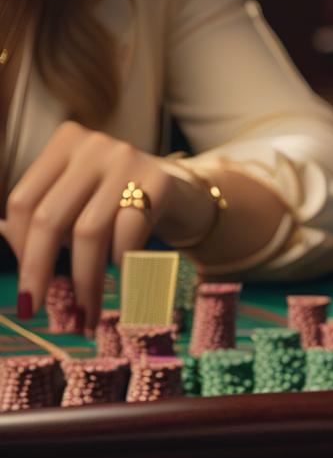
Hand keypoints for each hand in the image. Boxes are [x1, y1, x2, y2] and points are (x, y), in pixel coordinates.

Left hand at [0, 121, 213, 329]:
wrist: (187, 194)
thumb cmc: (122, 205)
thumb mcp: (83, 204)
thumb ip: (51, 224)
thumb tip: (26, 277)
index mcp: (63, 144)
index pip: (24, 202)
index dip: (20, 250)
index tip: (27, 290)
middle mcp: (92, 146)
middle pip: (51, 218)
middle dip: (41, 271)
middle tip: (37, 311)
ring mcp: (127, 160)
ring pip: (89, 232)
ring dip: (85, 281)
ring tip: (87, 313)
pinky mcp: (159, 182)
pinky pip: (129, 234)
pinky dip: (122, 265)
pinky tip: (125, 281)